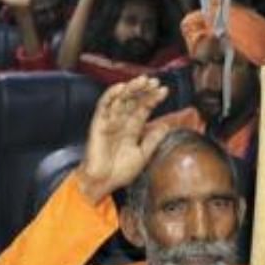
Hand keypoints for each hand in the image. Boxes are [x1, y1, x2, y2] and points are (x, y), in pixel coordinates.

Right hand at [75, 77, 170, 201]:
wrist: (102, 183)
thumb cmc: (119, 172)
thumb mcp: (143, 155)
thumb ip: (153, 140)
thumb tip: (166, 126)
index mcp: (131, 129)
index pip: (143, 108)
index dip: (153, 99)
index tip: (164, 91)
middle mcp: (121, 123)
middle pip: (133, 100)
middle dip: (144, 90)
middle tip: (154, 81)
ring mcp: (109, 122)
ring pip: (120, 100)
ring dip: (131, 88)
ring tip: (143, 81)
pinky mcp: (98, 124)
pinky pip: (103, 106)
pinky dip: (111, 95)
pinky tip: (121, 87)